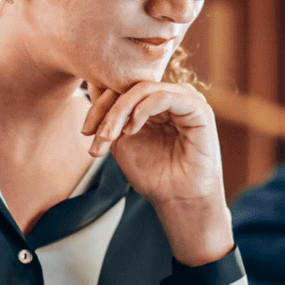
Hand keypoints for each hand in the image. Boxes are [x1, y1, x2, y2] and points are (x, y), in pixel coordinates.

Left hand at [82, 82, 232, 265]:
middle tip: (96, 135)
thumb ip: (109, 115)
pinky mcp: (198, 108)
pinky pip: (163, 96)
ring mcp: (187, 100)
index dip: (100, 104)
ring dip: (120, 111)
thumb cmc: (153, 174)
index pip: (124, 87)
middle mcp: (172, 96)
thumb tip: (91, 84)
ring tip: (110, 136)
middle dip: (107, 109)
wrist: (177, 199)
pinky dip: (141, 110)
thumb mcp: (121, 140)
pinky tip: (132, 130)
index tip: (86, 131)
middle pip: (131, 85)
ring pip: (144, 88)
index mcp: (156, 102)